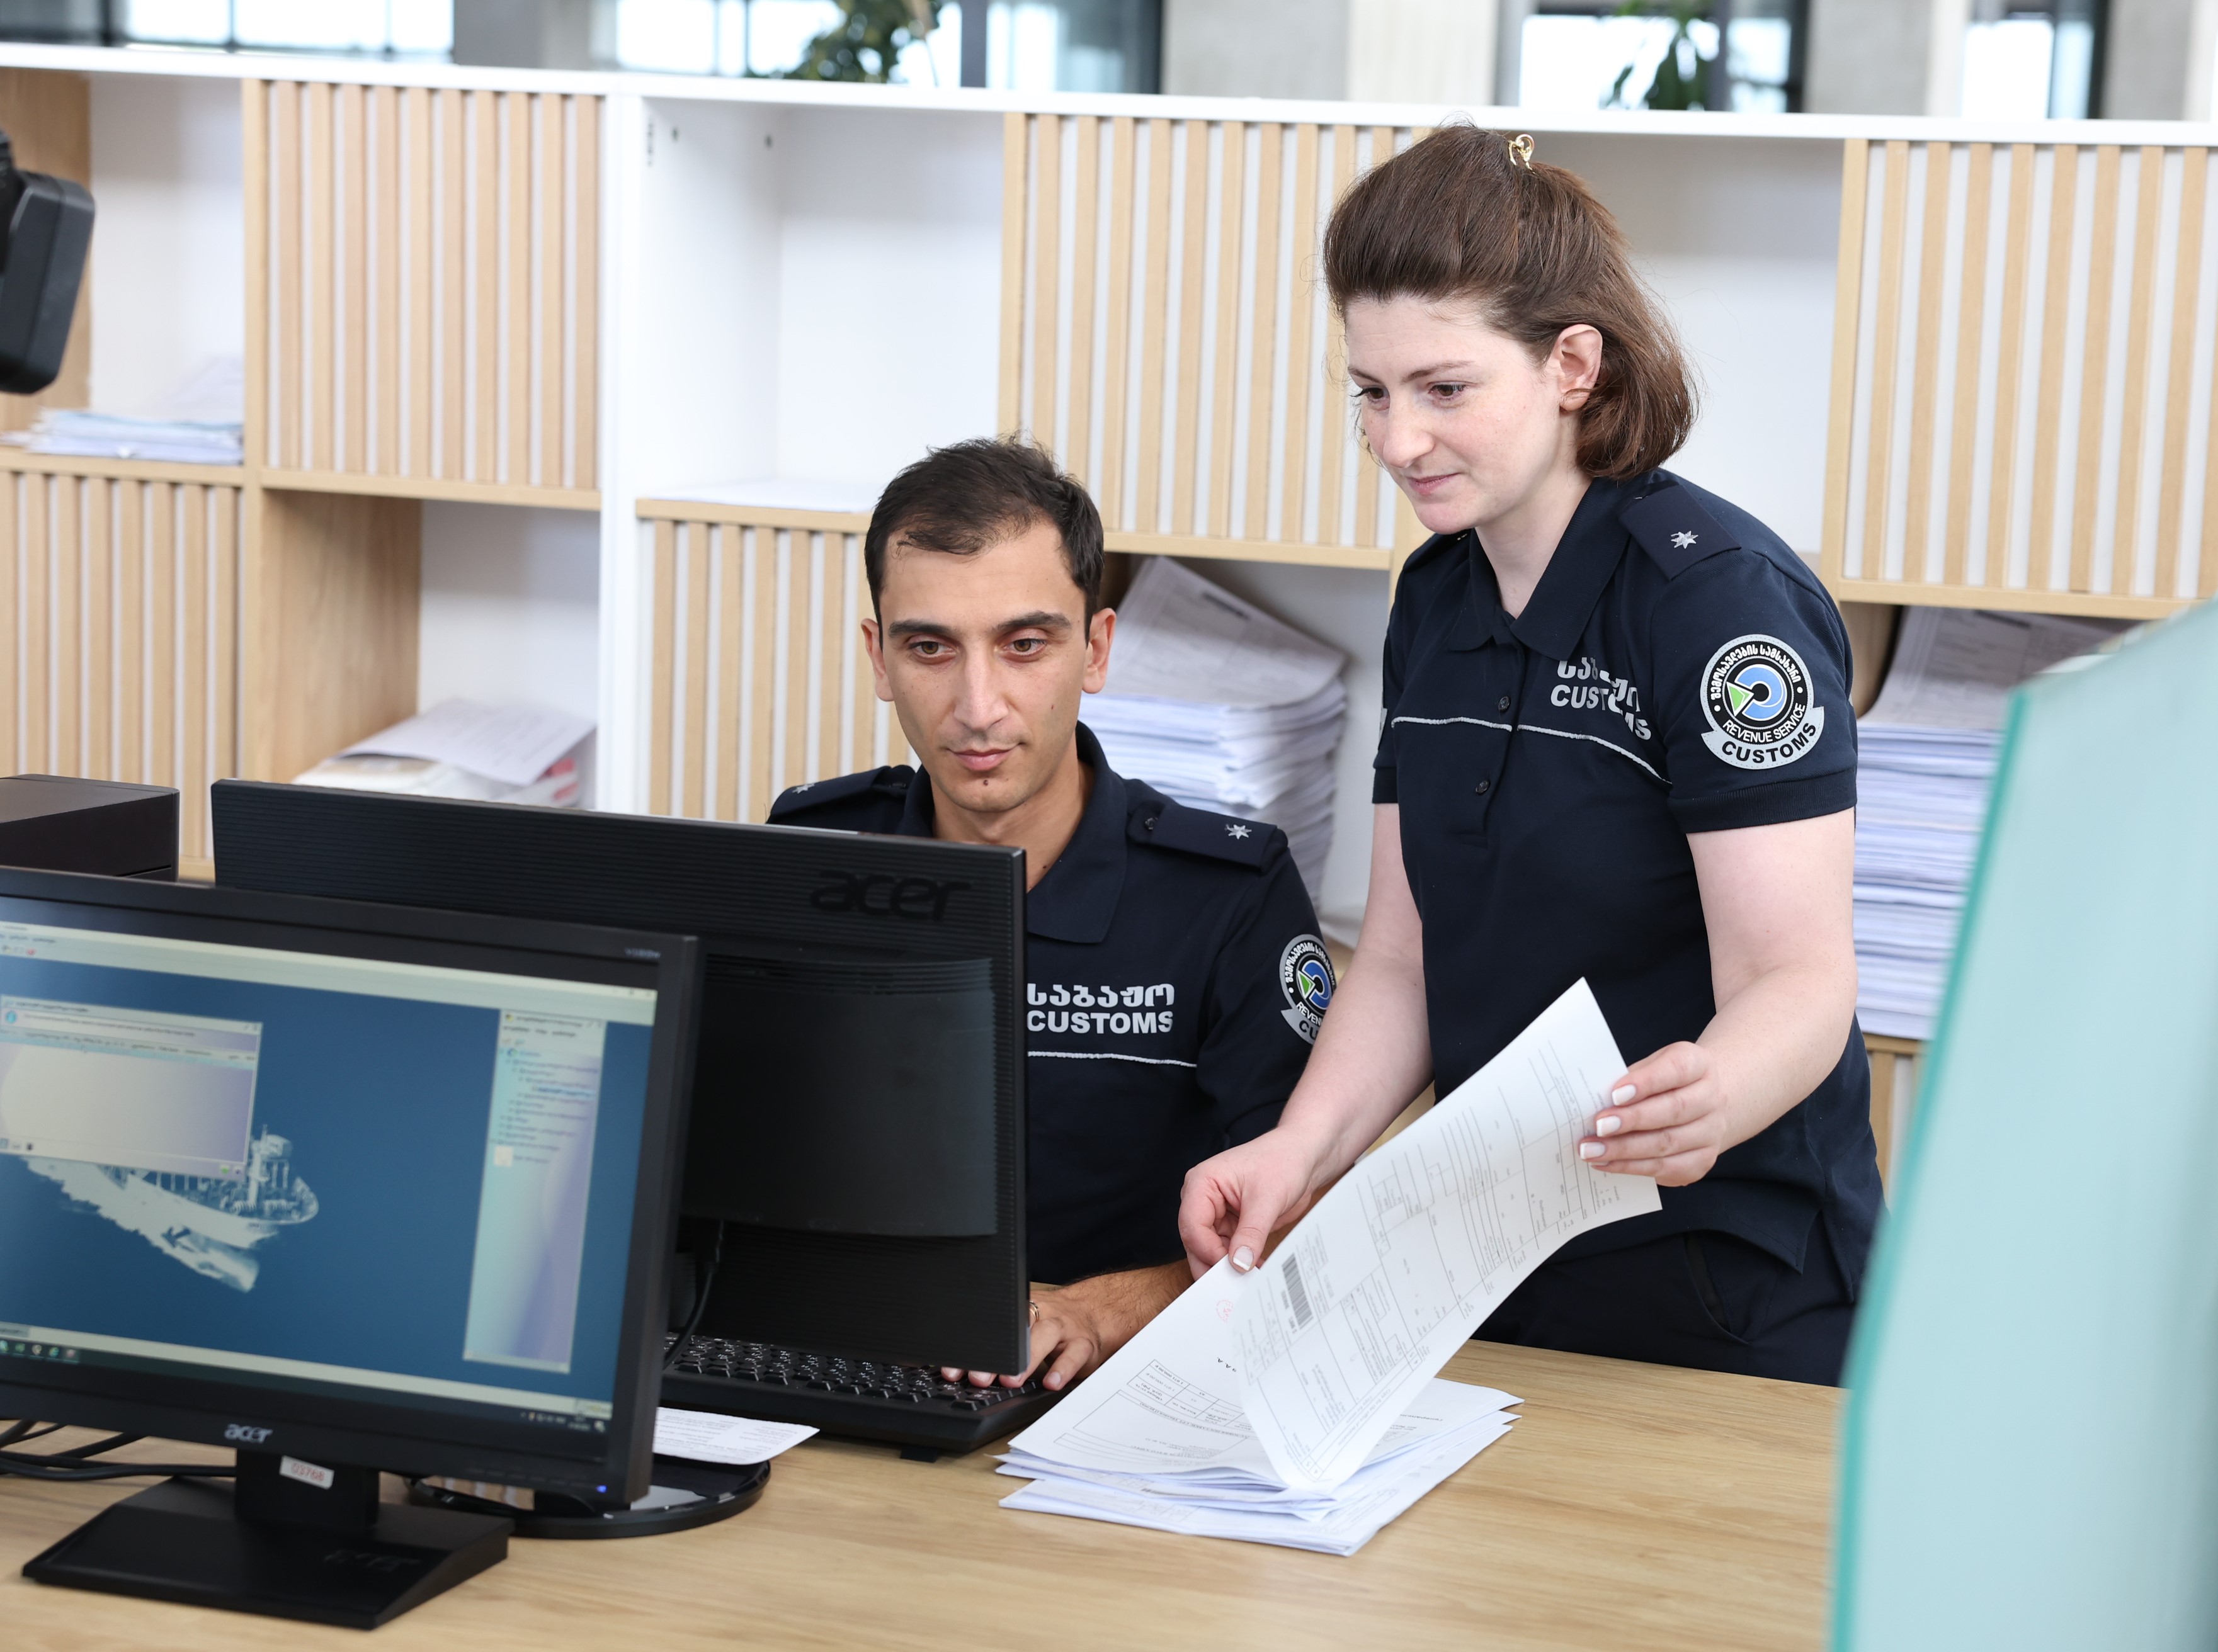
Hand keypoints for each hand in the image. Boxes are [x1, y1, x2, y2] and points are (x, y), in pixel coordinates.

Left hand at [940, 1263, 1186, 1391]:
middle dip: (996, 1356)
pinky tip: (1052, 1383)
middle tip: (978, 1377)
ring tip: (1011, 1381)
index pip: (992, 1329)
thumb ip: (998, 1347)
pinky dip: (1063, 1369)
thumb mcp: (1022, 1330)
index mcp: (1019, 1311)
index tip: (953, 1368)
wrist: (1093, 1313)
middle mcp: (1040, 1315)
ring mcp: (1063, 1328)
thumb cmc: (1049, 1327)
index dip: (972, 1348)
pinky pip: (1074, 1355)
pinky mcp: (1083, 1344)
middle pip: (1016, 1332)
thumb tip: (957, 1370)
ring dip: (1027, 1360)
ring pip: (1045, 1337)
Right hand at [1177, 1129, 1326, 1278]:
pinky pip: (1227, 1251)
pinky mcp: (1231, 1225)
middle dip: (1212, 1264)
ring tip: (1246, 1282)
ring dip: (1226, 1268)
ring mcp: (1216, 1214)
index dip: (1207, 1250)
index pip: (1192, 1224)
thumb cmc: (1282, 1161)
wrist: (1302, 1157)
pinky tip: (1254, 1272)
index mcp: (1202, 1183)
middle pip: (1195, 1241)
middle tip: (1231, 1288)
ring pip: (1209, 1250)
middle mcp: (1203, 1199)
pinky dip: (1238, 1263)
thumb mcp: (1267, 1199)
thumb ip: (1251, 1233)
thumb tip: (1239, 1264)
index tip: (1230, 1267)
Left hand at [1581, 1041, 1729, 1186]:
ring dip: (1625, 1150)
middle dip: (1632, 1120)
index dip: (1646, 1082)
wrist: (1704, 1104)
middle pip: (1674, 1110)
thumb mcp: (1652, 1066)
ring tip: (1592, 1150)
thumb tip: (1594, 1100)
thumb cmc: (1666, 1082)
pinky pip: (1666, 1168)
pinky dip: (1632, 1167)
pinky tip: (1607, 1163)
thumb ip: (1630, 1079)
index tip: (1615, 1094)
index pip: (1676, 1070)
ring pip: (1667, 1143)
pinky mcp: (1702, 1160)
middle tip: (1598, 1126)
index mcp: (1698, 1065)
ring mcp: (1711, 1132)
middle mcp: (1712, 1098)